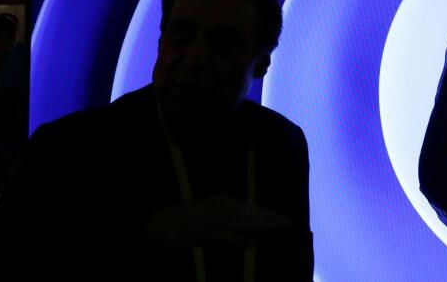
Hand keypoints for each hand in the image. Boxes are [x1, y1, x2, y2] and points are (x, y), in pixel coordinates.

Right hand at [146, 193, 291, 247]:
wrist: (158, 222)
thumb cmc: (185, 220)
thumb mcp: (211, 215)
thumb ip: (229, 219)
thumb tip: (248, 228)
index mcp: (221, 201)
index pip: (249, 208)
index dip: (267, 214)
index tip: (283, 219)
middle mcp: (218, 207)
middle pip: (249, 213)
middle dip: (268, 218)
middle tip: (287, 223)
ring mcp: (209, 219)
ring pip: (239, 222)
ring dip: (258, 226)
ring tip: (276, 229)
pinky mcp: (200, 232)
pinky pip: (222, 236)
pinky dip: (237, 240)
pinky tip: (251, 244)